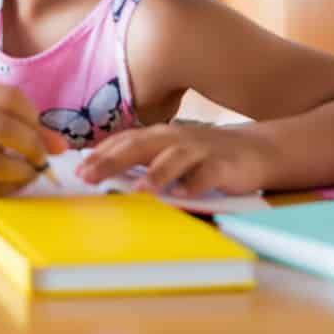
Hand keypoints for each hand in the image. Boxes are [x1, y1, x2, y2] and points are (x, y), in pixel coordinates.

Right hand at [0, 82, 67, 197]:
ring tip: (30, 172)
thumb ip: (23, 125)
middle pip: (0, 128)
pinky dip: (7, 188)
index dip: (33, 115)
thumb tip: (62, 146)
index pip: (7, 97)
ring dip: (21, 171)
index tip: (40, 130)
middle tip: (41, 157)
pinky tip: (12, 184)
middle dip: (31, 145)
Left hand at [77, 123, 278, 196]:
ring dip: (155, 174)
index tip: (77, 167)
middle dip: (113, 161)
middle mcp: (175, 139)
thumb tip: (104, 172)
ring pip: (174, 159)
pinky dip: (195, 184)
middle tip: (90, 176)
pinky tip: (183, 196)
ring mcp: (200, 151)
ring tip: (138, 190)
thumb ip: (143, 160)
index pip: (124, 141)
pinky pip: (207, 175)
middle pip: (140, 146)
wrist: (255, 150)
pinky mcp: (223, 166)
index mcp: (159, 136)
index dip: (100, 153)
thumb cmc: (204, 155)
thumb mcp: (170, 153)